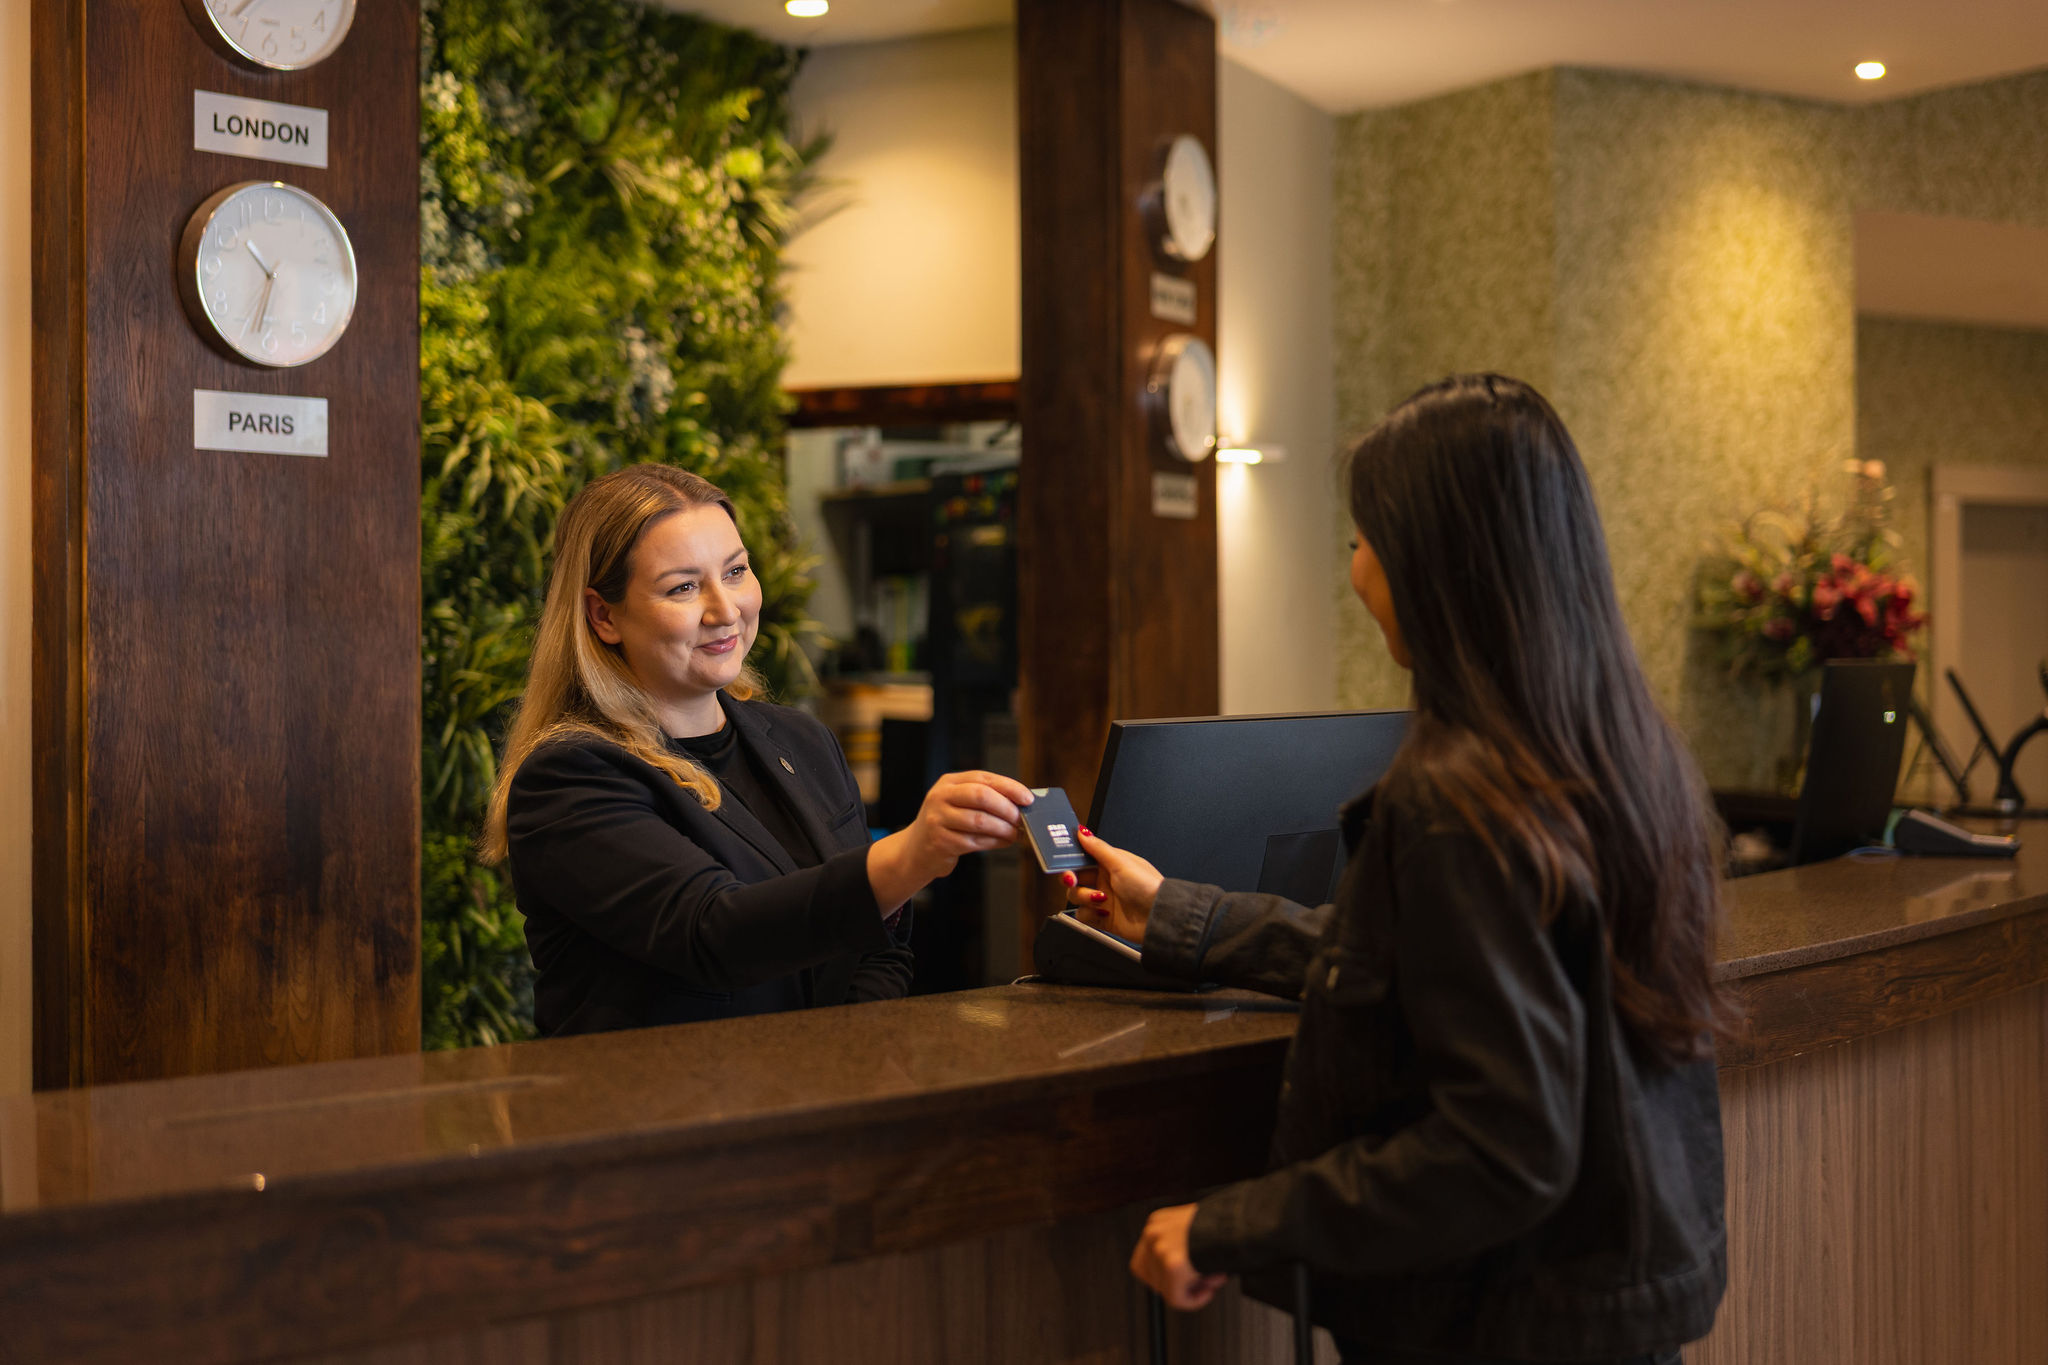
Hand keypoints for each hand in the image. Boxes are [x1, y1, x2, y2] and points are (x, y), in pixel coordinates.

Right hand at [904, 770, 1031, 876]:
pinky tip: (1002, 842)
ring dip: (1003, 829)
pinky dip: (994, 842)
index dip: (1009, 787)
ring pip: (980, 821)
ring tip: (1014, 833)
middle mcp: (941, 796)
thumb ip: (985, 799)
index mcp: (949, 782)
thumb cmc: (946, 825)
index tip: (1027, 798)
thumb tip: (1021, 804)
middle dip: (1007, 808)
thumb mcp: (959, 804)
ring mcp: (938, 819)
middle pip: (981, 796)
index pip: (983, 778)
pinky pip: (975, 841)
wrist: (916, 850)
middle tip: (1021, 818)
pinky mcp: (941, 841)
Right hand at [1061, 830, 1162, 942]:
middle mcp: (1104, 880)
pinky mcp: (1102, 918)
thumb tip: (1083, 831)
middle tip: (1073, 880)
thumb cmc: (1147, 887)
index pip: (1082, 857)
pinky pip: (1083, 915)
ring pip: (1075, 896)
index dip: (1070, 859)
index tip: (1062, 860)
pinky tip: (1103, 913)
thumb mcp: (1121, 863)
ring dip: (1084, 897)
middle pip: (1074, 877)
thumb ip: (1098, 848)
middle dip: (1072, 879)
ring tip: (1101, 900)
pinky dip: (1090, 915)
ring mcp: (1102, 899)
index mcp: (1109, 864)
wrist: (1159, 917)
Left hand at [1130, 1204, 1225, 1310]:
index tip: (1182, 1281)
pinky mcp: (1172, 1266)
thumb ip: (1183, 1248)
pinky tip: (1210, 1290)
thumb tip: (1185, 1278)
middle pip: (1151, 1277)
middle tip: (1205, 1281)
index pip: (1144, 1260)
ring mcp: (1160, 1249)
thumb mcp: (1196, 1231)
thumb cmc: (1223, 1225)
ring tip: (1214, 1277)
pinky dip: (1195, 1301)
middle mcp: (1153, 1233)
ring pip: (1167, 1289)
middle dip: (1179, 1285)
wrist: (1237, 1222)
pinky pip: (1177, 1299)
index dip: (1162, 1277)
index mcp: (1158, 1222)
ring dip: (1192, 1290)